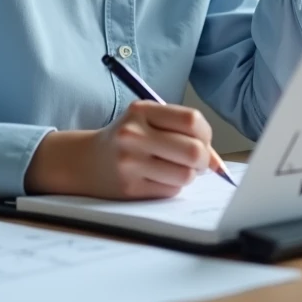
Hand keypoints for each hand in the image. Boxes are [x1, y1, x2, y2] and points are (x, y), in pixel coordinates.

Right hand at [24, 101, 214, 199]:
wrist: (84, 161)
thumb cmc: (126, 139)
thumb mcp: (147, 120)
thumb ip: (181, 130)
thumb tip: (217, 161)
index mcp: (142, 111)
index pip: (192, 121)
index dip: (206, 134)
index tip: (203, 141)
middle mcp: (134, 134)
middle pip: (194, 151)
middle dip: (204, 160)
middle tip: (198, 162)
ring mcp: (130, 163)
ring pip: (185, 175)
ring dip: (188, 176)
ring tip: (175, 169)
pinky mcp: (129, 188)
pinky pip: (170, 191)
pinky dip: (172, 187)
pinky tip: (158, 179)